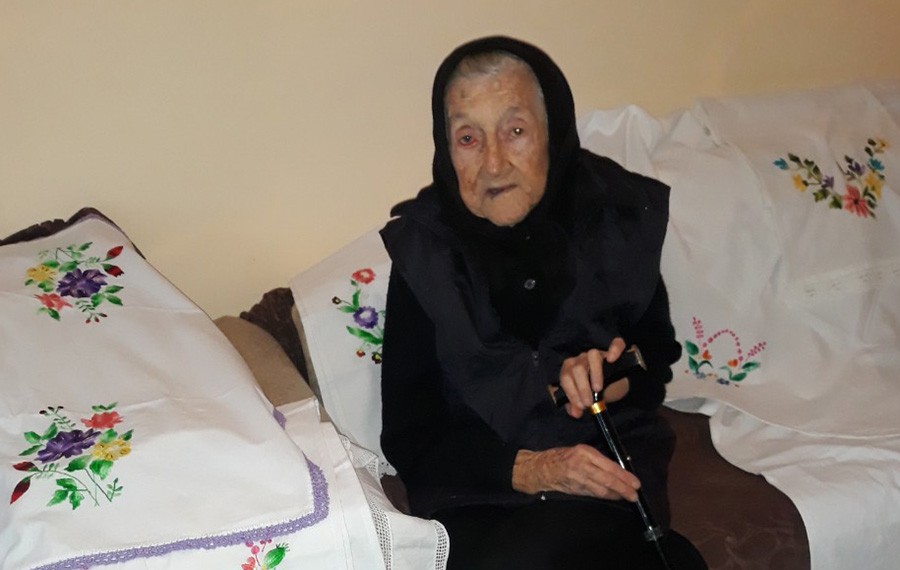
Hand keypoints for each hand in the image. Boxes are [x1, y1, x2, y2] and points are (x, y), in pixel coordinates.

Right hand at [512, 445, 639, 501]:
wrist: (541, 468)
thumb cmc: (562, 456)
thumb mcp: (581, 451)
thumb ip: (597, 459)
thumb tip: (618, 469)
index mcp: (584, 452)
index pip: (608, 466)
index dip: (623, 476)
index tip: (635, 482)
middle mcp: (581, 466)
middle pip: (607, 480)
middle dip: (623, 488)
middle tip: (634, 495)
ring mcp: (578, 479)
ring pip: (601, 490)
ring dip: (616, 494)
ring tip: (627, 497)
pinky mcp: (575, 489)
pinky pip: (594, 494)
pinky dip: (605, 496)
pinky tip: (613, 496)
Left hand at [558, 338, 627, 418]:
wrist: (616, 385)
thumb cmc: (597, 391)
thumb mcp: (586, 399)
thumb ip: (577, 405)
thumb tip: (574, 412)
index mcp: (570, 369)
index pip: (565, 377)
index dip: (571, 392)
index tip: (580, 406)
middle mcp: (581, 358)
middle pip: (577, 368)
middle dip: (581, 388)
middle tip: (589, 403)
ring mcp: (597, 353)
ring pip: (592, 356)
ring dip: (595, 374)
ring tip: (598, 389)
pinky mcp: (614, 351)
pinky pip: (615, 344)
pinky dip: (614, 350)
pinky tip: (612, 359)